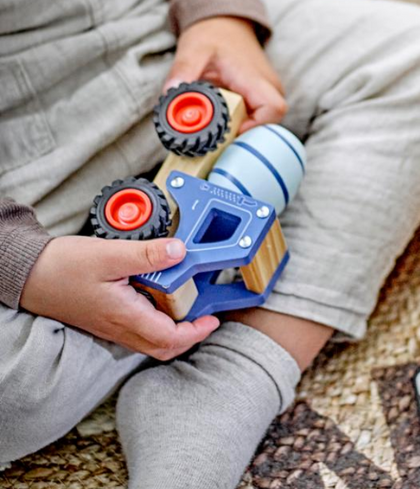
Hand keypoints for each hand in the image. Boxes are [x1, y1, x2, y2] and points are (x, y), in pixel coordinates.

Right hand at [20, 236, 219, 359]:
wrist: (28, 275)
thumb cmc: (64, 266)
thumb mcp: (110, 255)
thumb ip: (148, 254)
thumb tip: (181, 250)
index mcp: (124, 316)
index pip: (169, 338)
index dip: (195, 333)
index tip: (212, 319)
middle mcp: (119, 328)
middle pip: (163, 347)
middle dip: (189, 337)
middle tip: (206, 317)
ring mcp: (111, 326)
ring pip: (150, 341)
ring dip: (174, 331)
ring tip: (190, 307)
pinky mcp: (105, 319)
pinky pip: (138, 330)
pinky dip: (157, 322)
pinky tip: (162, 299)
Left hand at [165, 16, 286, 131]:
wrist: (225, 25)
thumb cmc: (213, 35)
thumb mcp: (194, 49)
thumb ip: (183, 70)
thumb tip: (169, 93)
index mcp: (255, 77)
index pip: (273, 109)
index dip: (255, 126)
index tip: (228, 131)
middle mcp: (268, 88)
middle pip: (268, 124)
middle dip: (241, 135)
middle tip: (212, 138)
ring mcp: (266, 94)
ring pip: (262, 124)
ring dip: (238, 131)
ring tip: (212, 129)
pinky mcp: (260, 99)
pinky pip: (255, 119)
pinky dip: (238, 125)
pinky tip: (218, 123)